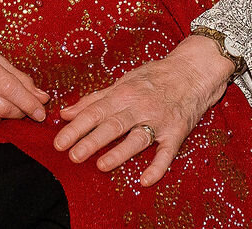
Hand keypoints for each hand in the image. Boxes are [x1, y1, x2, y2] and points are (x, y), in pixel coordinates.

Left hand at [53, 35, 235, 186]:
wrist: (193, 71)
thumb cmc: (154, 76)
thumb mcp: (123, 82)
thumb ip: (94, 99)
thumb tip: (66, 113)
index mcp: (124, 93)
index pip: (95, 112)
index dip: (76, 128)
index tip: (59, 142)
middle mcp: (140, 106)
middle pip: (113, 125)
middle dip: (92, 141)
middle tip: (73, 155)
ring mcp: (159, 120)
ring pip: (137, 138)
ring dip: (120, 152)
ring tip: (102, 165)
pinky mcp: (176, 132)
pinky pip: (167, 152)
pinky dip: (158, 167)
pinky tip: (145, 180)